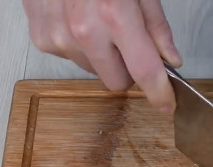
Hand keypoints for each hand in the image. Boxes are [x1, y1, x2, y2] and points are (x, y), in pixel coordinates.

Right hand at [22, 0, 181, 112]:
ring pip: (93, 70)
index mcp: (115, 16)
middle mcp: (84, 32)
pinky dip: (77, 45)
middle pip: (117, 81)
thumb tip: (170, 59)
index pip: (145, 72)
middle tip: (126, 41)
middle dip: (127, 68)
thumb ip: (156, 27)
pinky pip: (70, 57)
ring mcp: (59, 38)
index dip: (160, 93)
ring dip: (100, 54)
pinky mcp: (42, 39)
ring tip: (96, 20)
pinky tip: (76, 18)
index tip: (167, 104)